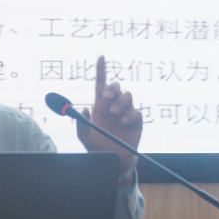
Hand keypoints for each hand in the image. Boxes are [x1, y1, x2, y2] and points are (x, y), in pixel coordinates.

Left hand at [77, 56, 142, 179]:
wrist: (114, 161)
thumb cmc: (97, 148)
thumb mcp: (85, 137)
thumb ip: (81, 124)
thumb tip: (82, 108)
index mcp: (99, 106)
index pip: (100, 84)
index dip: (101, 70)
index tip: (101, 57)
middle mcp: (112, 107)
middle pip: (116, 87)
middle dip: (113, 89)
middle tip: (107, 99)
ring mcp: (125, 113)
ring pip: (127, 96)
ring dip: (121, 103)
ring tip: (116, 115)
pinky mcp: (136, 121)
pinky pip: (136, 111)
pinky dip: (131, 115)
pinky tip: (125, 123)